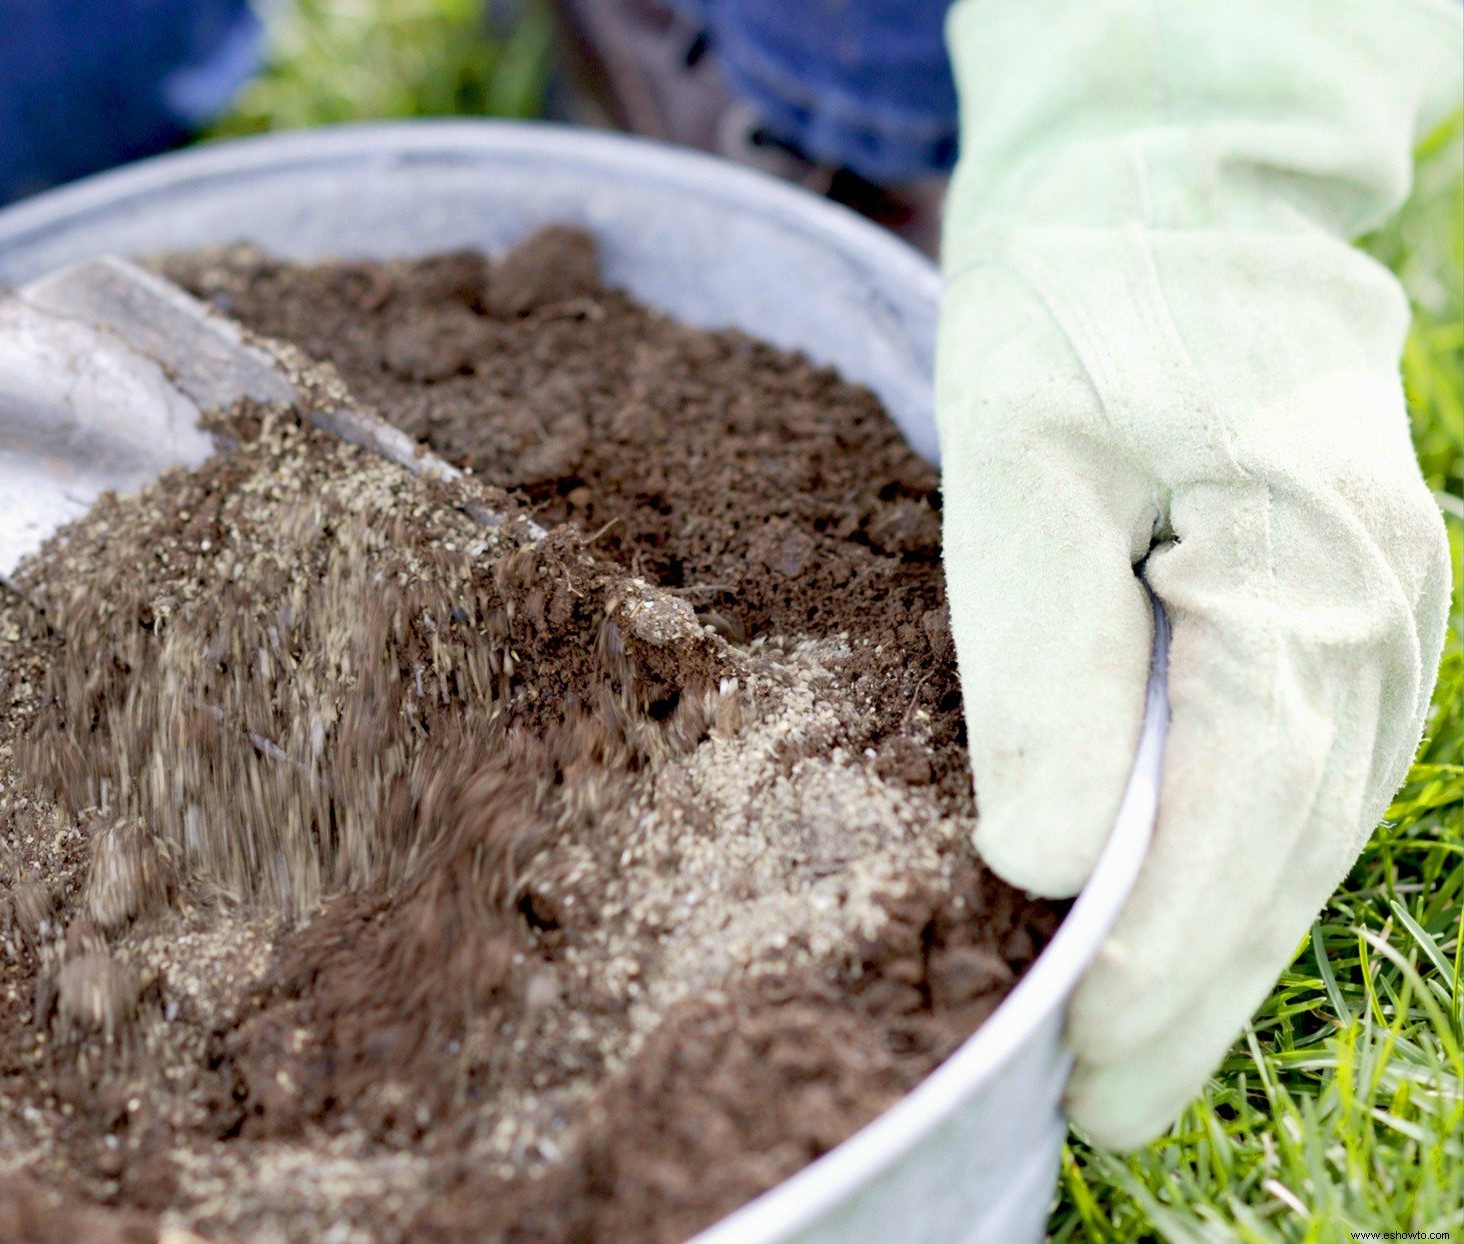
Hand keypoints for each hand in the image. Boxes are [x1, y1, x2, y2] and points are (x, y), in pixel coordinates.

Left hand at [936, 0, 1459, 1147]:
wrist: (1165, 197)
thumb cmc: (1076, 307)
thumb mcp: (1017, 464)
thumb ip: (1043, 659)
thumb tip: (1057, 859)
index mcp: (1305, 568)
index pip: (1239, 814)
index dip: (1161, 956)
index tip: (1083, 1066)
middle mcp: (1379, 608)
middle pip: (1289, 847)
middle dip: (1194, 991)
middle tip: (1102, 1116)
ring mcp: (1384, 611)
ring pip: (1310, 826)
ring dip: (1224, 948)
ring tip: (1135, 1059)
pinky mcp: (1347, 607)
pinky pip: (1310, 773)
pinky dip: (1248, 867)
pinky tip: (1187, 927)